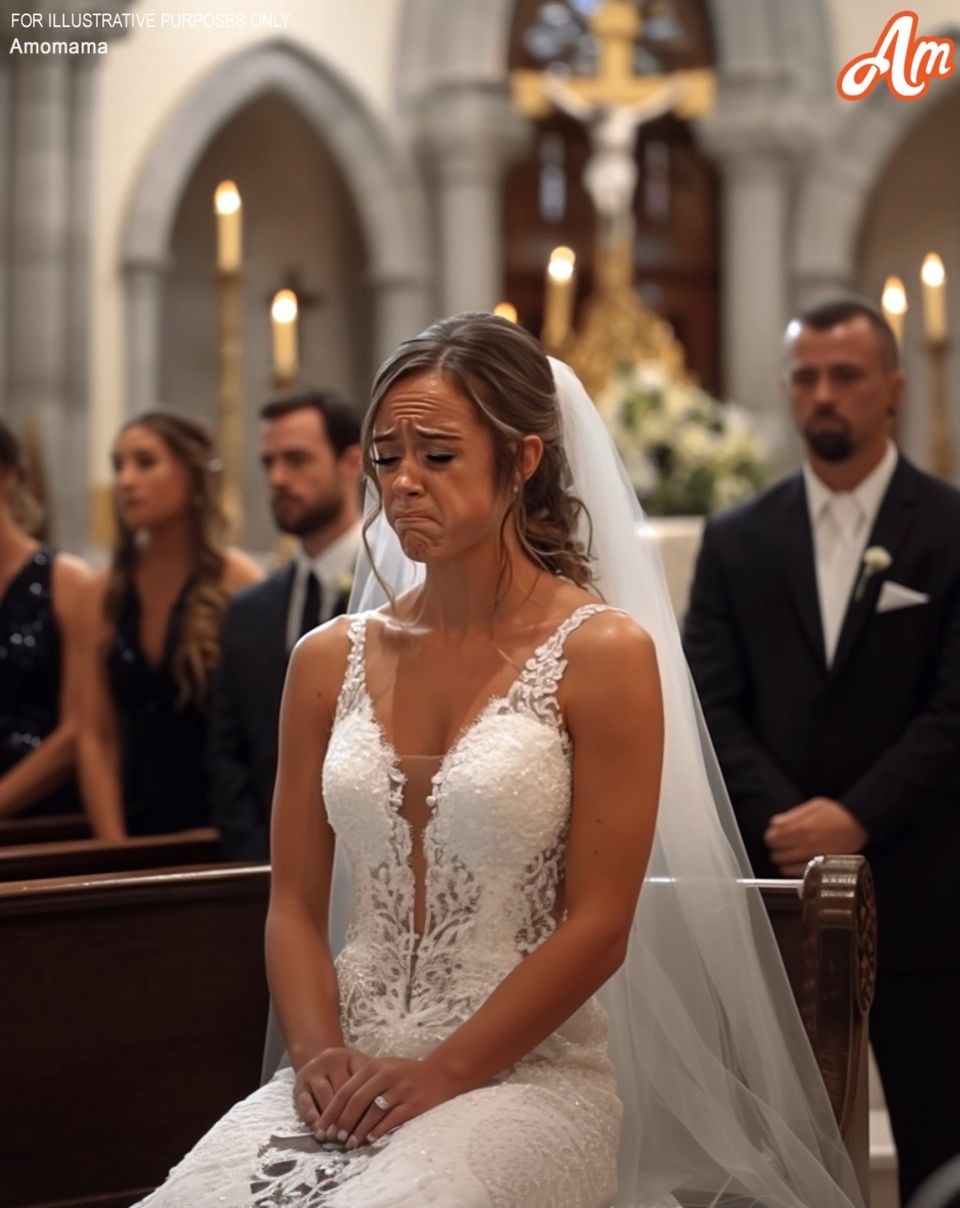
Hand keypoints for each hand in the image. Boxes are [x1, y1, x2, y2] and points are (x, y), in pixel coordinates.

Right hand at [293, 1046, 368, 1134]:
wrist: (315, 1056)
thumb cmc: (344, 1072)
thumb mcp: (358, 1072)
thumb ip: (369, 1090)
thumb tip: (377, 1121)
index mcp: (351, 1057)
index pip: (361, 1080)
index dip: (367, 1104)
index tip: (372, 1125)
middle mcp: (332, 1060)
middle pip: (343, 1088)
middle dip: (349, 1115)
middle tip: (353, 1137)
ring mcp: (314, 1070)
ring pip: (324, 1094)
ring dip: (331, 1117)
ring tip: (336, 1137)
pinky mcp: (299, 1084)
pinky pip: (305, 1100)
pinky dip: (310, 1114)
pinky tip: (317, 1128)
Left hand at [315, 1055, 461, 1148]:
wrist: (442, 1073)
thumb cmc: (408, 1074)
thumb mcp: (385, 1069)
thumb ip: (364, 1083)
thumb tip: (339, 1110)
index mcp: (375, 1066)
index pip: (346, 1090)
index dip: (332, 1111)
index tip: (322, 1127)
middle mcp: (386, 1075)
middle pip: (356, 1101)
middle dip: (342, 1122)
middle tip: (333, 1139)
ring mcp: (401, 1089)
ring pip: (373, 1112)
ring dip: (358, 1130)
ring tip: (349, 1144)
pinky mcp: (414, 1104)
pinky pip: (392, 1119)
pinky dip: (379, 1131)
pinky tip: (370, 1140)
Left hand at [764, 797, 867, 875]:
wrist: (859, 822)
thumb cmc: (836, 812)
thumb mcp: (814, 805)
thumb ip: (792, 815)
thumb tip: (774, 822)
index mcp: (801, 826)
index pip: (775, 836)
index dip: (769, 837)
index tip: (770, 836)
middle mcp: (806, 842)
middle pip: (778, 851)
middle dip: (773, 849)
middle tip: (775, 846)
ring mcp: (814, 854)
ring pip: (787, 862)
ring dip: (780, 860)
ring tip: (779, 857)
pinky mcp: (823, 862)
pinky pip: (802, 871)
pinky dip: (791, 871)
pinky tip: (786, 868)